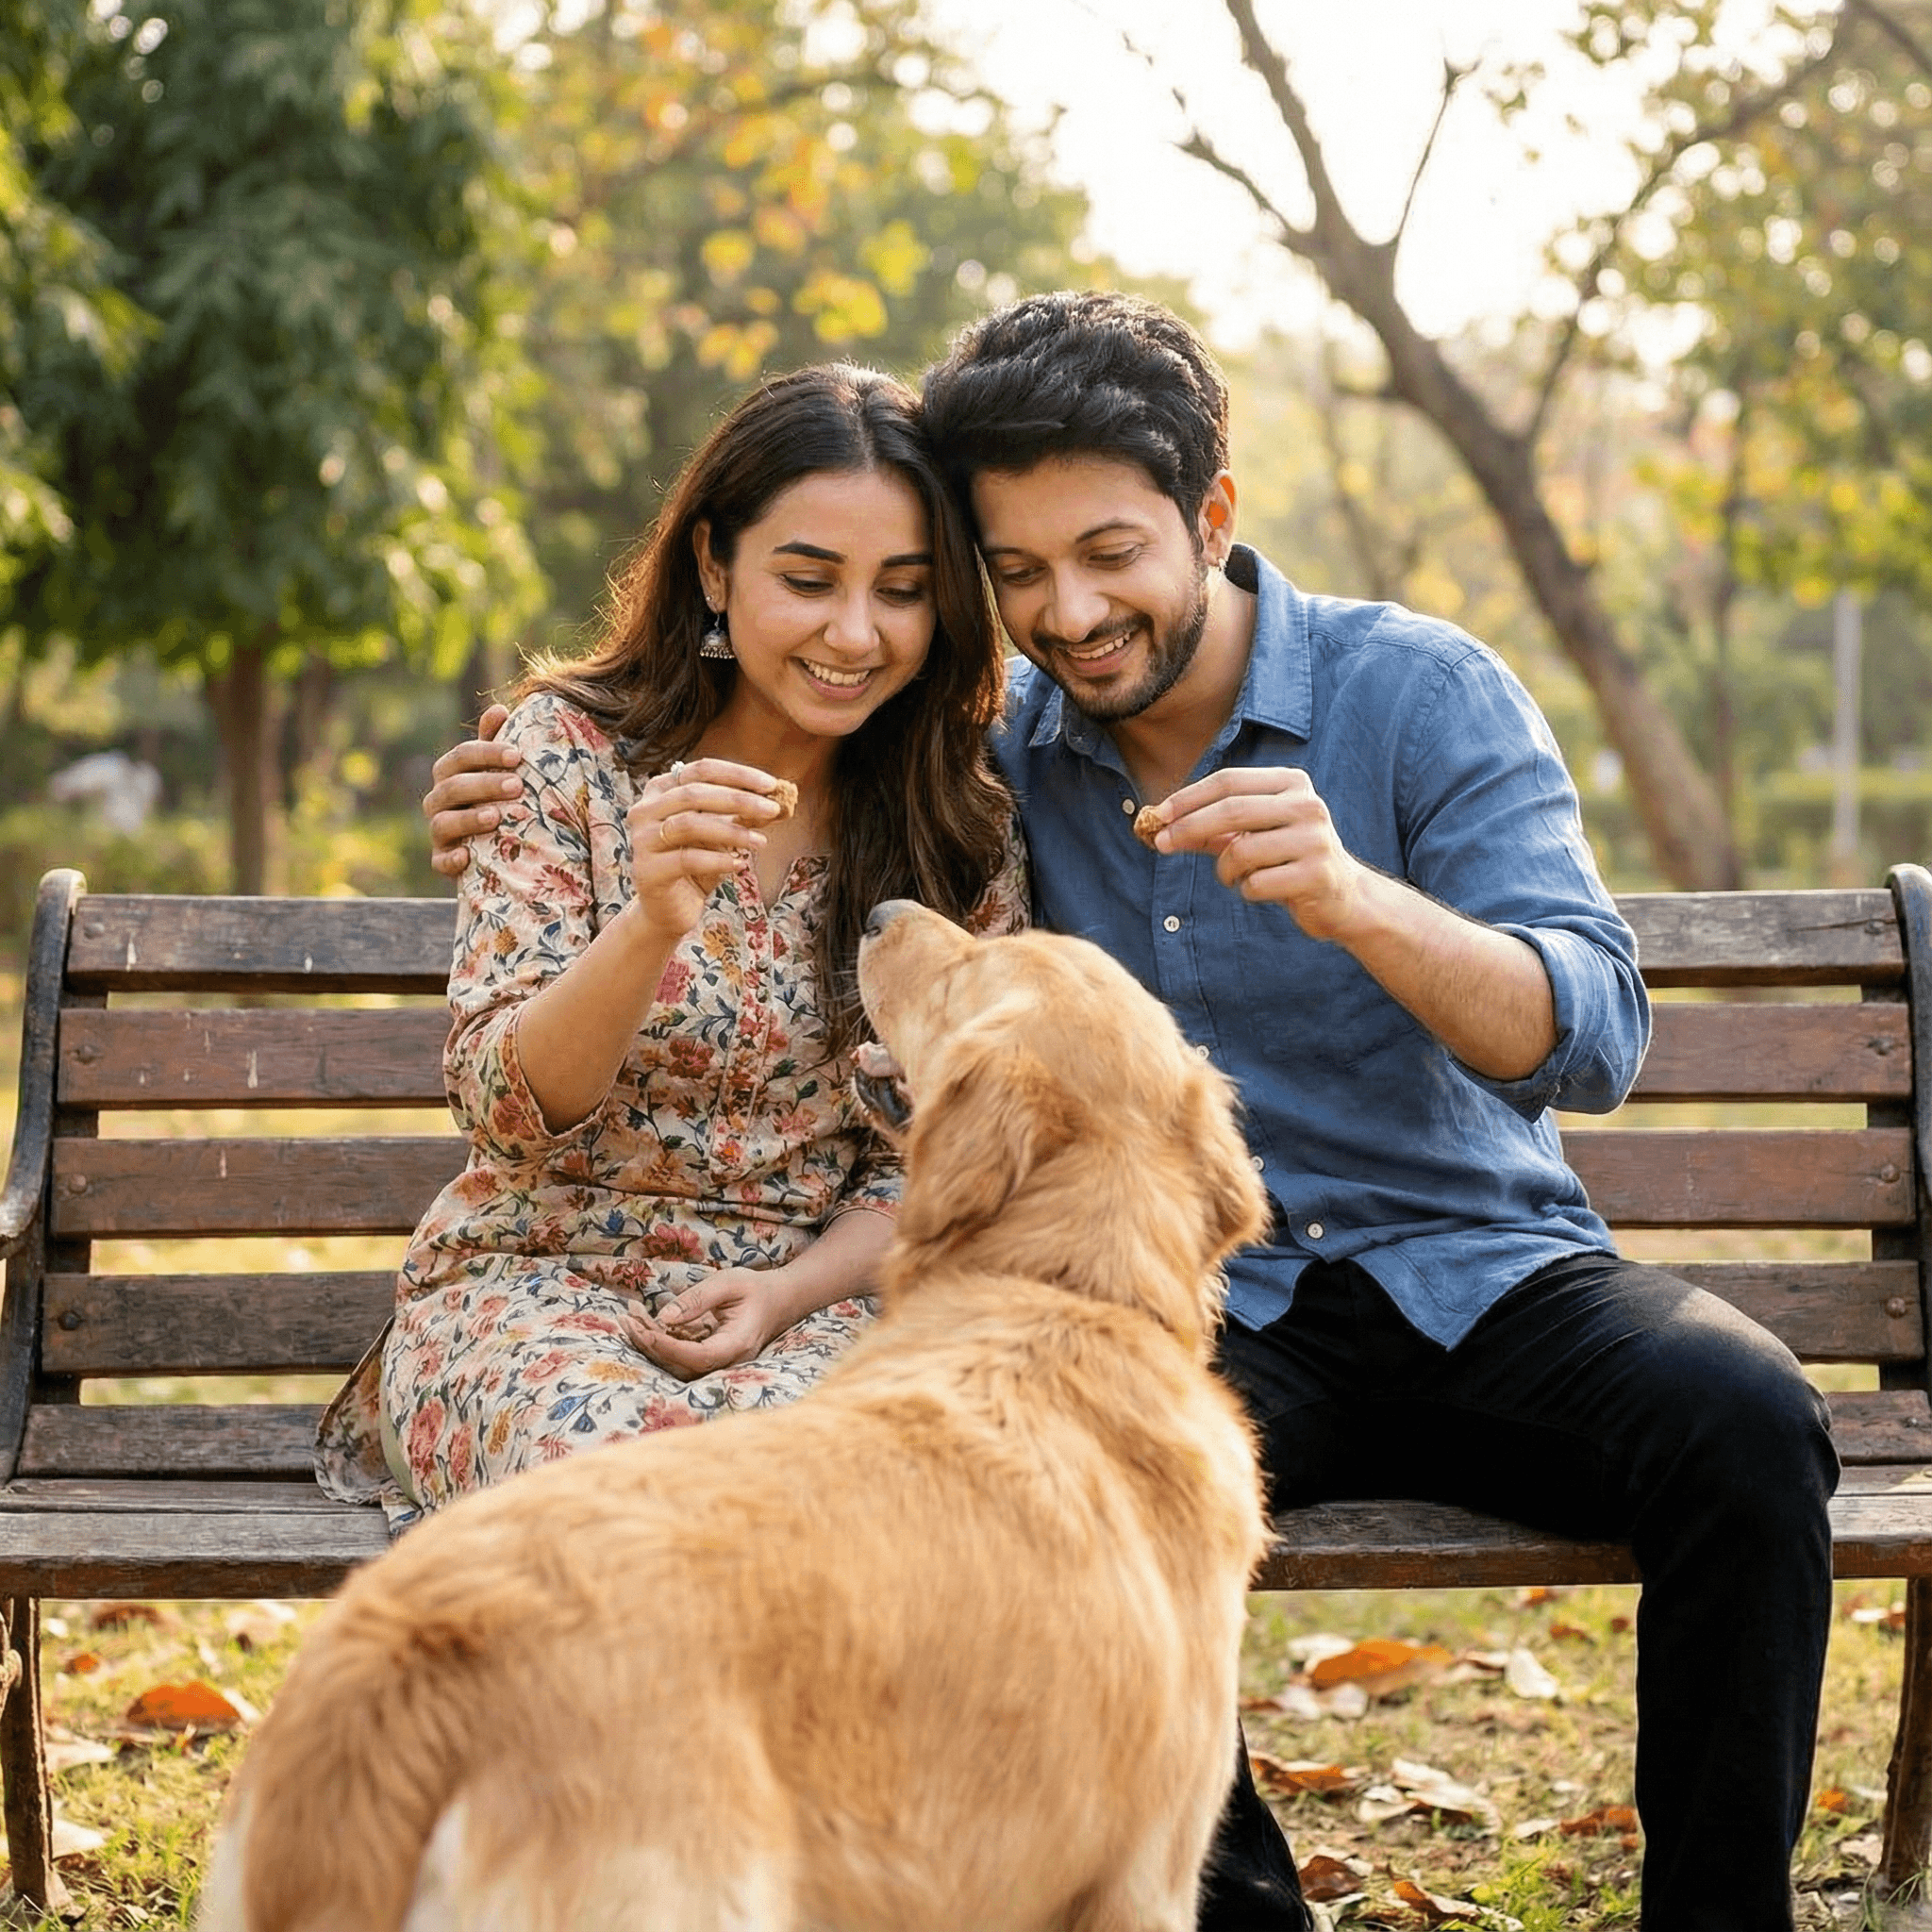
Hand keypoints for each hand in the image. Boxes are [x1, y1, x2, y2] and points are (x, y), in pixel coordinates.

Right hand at [424, 703, 521, 878]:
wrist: (497, 847)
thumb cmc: (497, 798)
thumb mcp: (497, 770)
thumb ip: (495, 742)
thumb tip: (499, 709)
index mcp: (450, 773)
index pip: (461, 756)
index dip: (487, 753)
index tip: (517, 755)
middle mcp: (439, 800)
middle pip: (453, 787)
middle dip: (484, 784)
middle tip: (517, 786)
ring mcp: (439, 832)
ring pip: (443, 822)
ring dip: (469, 819)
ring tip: (496, 817)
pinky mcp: (442, 861)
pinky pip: (439, 861)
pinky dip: (450, 860)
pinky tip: (468, 856)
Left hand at [623, 1269, 789, 1379]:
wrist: (779, 1301)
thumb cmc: (756, 1288)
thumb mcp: (729, 1282)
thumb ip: (698, 1298)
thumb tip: (664, 1318)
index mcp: (738, 1344)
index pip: (699, 1356)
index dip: (669, 1347)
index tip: (645, 1329)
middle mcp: (729, 1362)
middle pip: (683, 1366)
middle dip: (651, 1345)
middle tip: (628, 1320)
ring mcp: (719, 1364)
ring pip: (678, 1366)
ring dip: (651, 1345)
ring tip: (630, 1319)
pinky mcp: (709, 1359)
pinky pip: (681, 1358)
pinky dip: (660, 1343)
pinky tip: (644, 1323)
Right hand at [627, 757, 789, 938]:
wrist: (669, 910)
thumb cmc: (696, 866)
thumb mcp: (721, 836)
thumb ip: (743, 816)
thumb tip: (779, 802)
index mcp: (661, 791)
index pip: (701, 770)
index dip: (737, 774)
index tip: (771, 784)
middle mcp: (645, 810)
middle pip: (694, 793)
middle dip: (739, 799)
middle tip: (773, 809)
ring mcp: (642, 840)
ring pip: (690, 824)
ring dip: (732, 831)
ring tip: (761, 842)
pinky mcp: (647, 870)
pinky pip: (687, 859)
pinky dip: (718, 860)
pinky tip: (739, 865)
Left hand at [1152, 766, 1371, 942]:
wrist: (1345, 897)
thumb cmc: (1288, 859)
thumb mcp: (1253, 835)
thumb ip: (1212, 828)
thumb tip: (1160, 826)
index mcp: (1292, 783)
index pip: (1229, 781)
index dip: (1189, 797)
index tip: (1158, 814)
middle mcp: (1307, 805)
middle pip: (1232, 810)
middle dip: (1189, 828)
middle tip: (1161, 844)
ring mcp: (1315, 840)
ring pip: (1241, 851)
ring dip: (1224, 870)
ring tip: (1234, 877)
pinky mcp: (1316, 875)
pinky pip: (1256, 884)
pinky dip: (1246, 890)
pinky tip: (1263, 889)